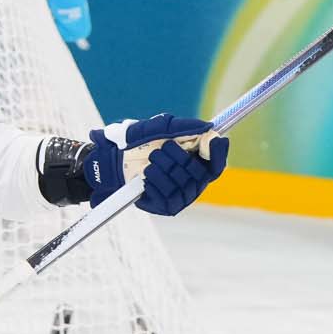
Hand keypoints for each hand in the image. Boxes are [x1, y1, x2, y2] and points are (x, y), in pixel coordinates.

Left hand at [84, 114, 229, 215]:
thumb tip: (209, 127)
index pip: (217, 164)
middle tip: (159, 151)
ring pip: (183, 186)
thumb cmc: (139, 143)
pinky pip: (169, 197)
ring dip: (163, 170)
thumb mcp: (159, 127)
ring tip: (149, 163)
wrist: (114, 161)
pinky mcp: (168, 207)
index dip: (218, 153)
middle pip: (199, 174)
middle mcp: (193, 181)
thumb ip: (184, 126)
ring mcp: (182, 196)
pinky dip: (155, 184)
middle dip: (178, 159)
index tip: (212, 140)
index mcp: (197, 162)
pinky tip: (145, 178)